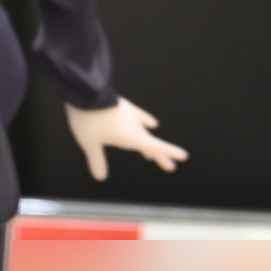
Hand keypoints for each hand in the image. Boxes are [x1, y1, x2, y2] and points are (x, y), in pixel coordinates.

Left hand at [65, 97, 187, 181]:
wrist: (86, 92)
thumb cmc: (88, 121)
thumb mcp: (90, 144)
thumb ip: (97, 160)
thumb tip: (101, 178)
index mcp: (130, 136)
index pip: (154, 146)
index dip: (169, 152)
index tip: (184, 157)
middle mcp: (134, 126)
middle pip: (150, 143)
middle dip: (160, 156)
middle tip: (169, 167)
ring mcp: (130, 114)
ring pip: (144, 132)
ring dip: (149, 143)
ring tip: (150, 156)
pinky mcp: (125, 106)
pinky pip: (139, 115)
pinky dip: (146, 121)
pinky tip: (153, 123)